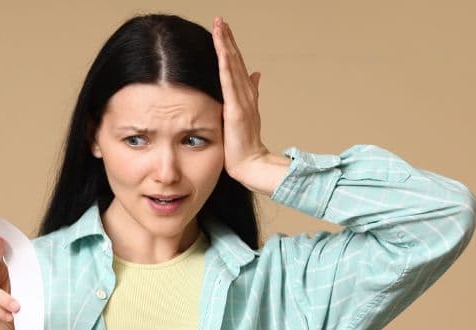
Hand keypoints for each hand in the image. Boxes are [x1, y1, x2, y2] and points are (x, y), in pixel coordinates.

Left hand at [213, 17, 287, 194]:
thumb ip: (250, 93)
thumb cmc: (243, 145)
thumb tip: (256, 74)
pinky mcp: (236, 110)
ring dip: (226, 45)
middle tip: (220, 19)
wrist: (250, 163)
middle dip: (227, 39)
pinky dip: (226, 65)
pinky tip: (222, 51)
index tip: (222, 29)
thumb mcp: (244, 115)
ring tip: (220, 26)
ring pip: (233, 66)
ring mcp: (242, 101)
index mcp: (245, 95)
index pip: (236, 66)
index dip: (229, 47)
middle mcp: (245, 94)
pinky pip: (230, 83)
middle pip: (235, 60)